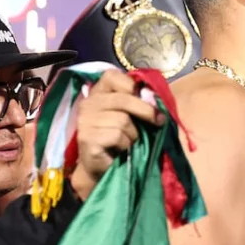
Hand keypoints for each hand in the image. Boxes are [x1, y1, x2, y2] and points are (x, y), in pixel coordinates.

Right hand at [70, 70, 164, 199]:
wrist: (103, 168)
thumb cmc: (120, 139)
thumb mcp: (130, 115)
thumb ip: (139, 102)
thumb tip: (153, 97)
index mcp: (97, 93)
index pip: (111, 76)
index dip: (132, 86)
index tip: (146, 98)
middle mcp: (88, 104)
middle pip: (123, 99)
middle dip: (146, 111)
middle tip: (159, 121)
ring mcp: (85, 122)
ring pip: (123, 121)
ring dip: (134, 134)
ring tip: (128, 142)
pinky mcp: (87, 140)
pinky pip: (118, 137)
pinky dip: (126, 145)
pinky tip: (119, 150)